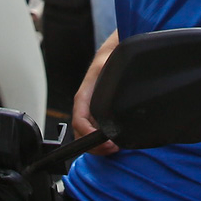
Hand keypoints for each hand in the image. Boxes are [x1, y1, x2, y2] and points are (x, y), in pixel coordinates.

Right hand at [70, 31, 119, 154]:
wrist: (114, 52)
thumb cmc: (111, 59)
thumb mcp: (110, 69)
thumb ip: (112, 81)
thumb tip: (120, 95)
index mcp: (84, 96)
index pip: (79, 119)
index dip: (88, 134)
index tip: (102, 140)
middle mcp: (85, 105)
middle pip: (80, 132)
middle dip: (93, 144)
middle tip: (111, 148)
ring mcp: (90, 110)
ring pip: (85, 133)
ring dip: (96, 145)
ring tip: (114, 147)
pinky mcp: (97, 112)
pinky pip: (93, 130)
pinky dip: (100, 140)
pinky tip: (114, 141)